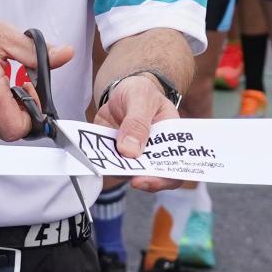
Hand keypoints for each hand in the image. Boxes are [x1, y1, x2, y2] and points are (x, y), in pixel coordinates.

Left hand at [92, 69, 182, 193]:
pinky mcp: (115, 155)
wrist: (121, 91)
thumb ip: (137, 122)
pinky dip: (102, 163)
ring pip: (128, 173)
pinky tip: (96, 158)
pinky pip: (109, 164)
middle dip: (142, 180)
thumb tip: (130, 151)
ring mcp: (134, 156)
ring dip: (119, 172)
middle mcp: (154, 153)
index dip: (165, 178)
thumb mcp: (140, 98)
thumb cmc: (139, 92)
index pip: (175, 167)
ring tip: (110, 165)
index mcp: (170, 139)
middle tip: (133, 179)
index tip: (149, 177)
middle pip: (153, 177)